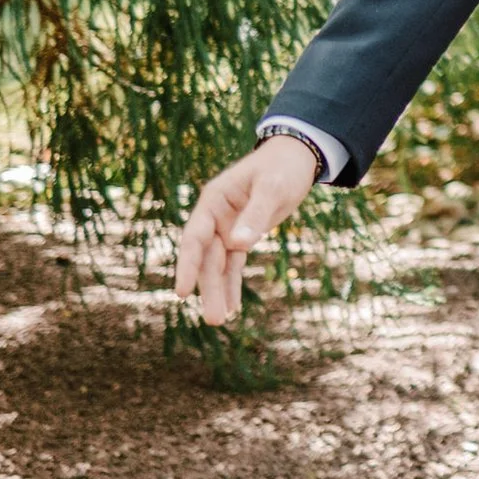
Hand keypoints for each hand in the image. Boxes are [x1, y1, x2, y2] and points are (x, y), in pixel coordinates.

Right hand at [173, 137, 317, 323]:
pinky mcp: (242, 236)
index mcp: (214, 201)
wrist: (297, 157)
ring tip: (220, 321)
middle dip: (209, 288)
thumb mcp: (273, 187)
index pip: (195, 238)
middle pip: (208, 258)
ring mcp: (227, 228)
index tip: (181, 292)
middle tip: (214, 320)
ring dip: (219, 291)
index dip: (188, 265)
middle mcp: (215, 217)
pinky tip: (232, 307)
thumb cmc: (282, 167)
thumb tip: (238, 244)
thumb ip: (256, 214)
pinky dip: (233, 284)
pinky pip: (234, 264)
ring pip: (219, 265)